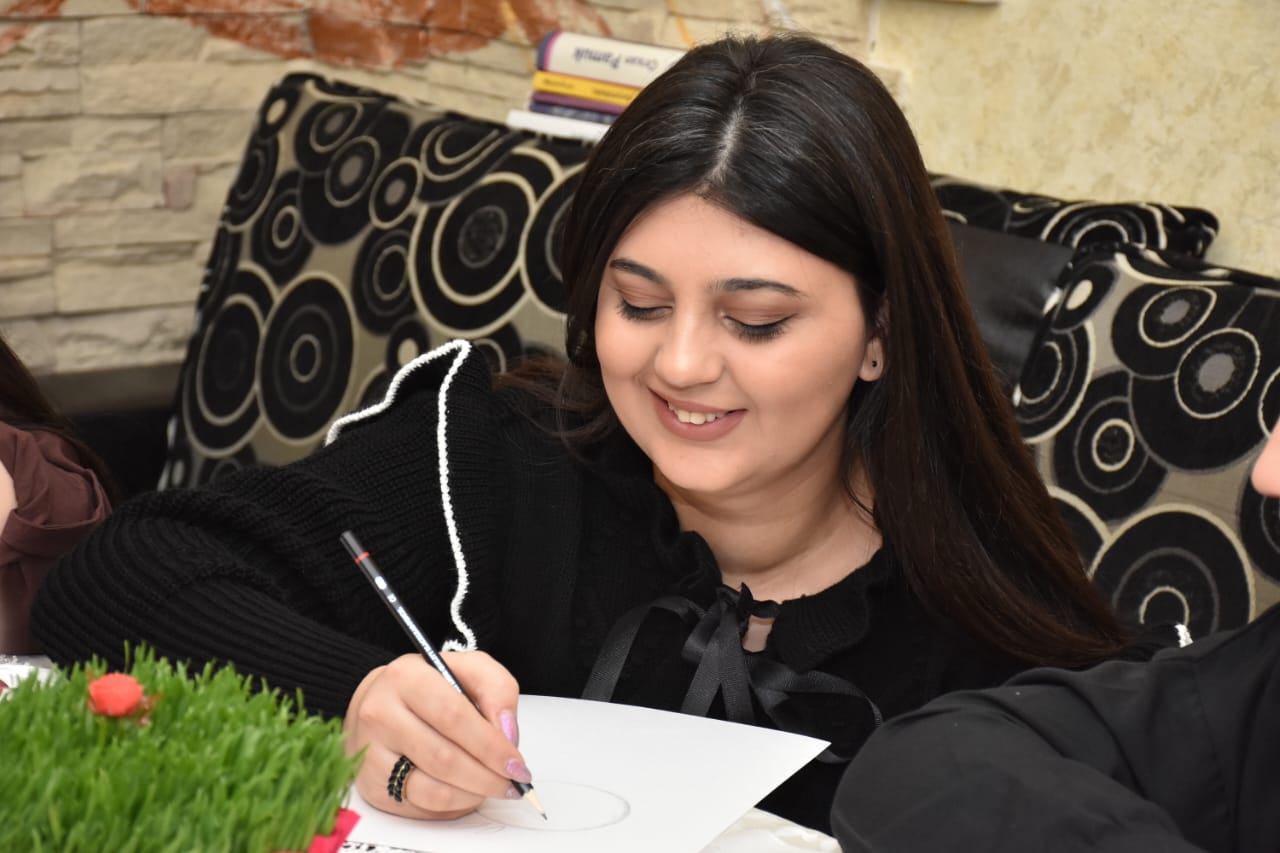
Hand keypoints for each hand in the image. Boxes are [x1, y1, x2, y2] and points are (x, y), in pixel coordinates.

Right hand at [344, 651, 528, 819]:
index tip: (516, 763)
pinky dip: (453, 805)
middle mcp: (381, 714)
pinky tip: (468, 793)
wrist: (381, 701)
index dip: (490, 745)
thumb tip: (507, 734)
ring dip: (473, 794)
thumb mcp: (468, 669)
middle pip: (443, 758)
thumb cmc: (430, 686)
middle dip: (487, 777)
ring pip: (432, 789)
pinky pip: (420, 805)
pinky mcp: (371, 783)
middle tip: (513, 783)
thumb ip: (497, 689)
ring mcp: (372, 752)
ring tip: (494, 787)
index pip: (453, 716)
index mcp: (407, 677)